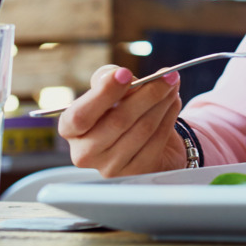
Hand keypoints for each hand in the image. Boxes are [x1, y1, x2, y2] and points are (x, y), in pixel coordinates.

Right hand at [58, 65, 187, 176]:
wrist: (141, 140)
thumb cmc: (119, 110)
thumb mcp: (109, 90)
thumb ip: (108, 77)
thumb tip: (119, 75)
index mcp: (71, 129)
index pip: (80, 116)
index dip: (103, 94)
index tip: (125, 73)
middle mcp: (85, 153)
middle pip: (119, 120)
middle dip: (148, 94)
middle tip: (167, 76)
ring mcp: (110, 167)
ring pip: (142, 129)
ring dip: (163, 103)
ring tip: (172, 85)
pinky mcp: (136, 173)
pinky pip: (157, 140)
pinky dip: (169, 117)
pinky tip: (173, 102)